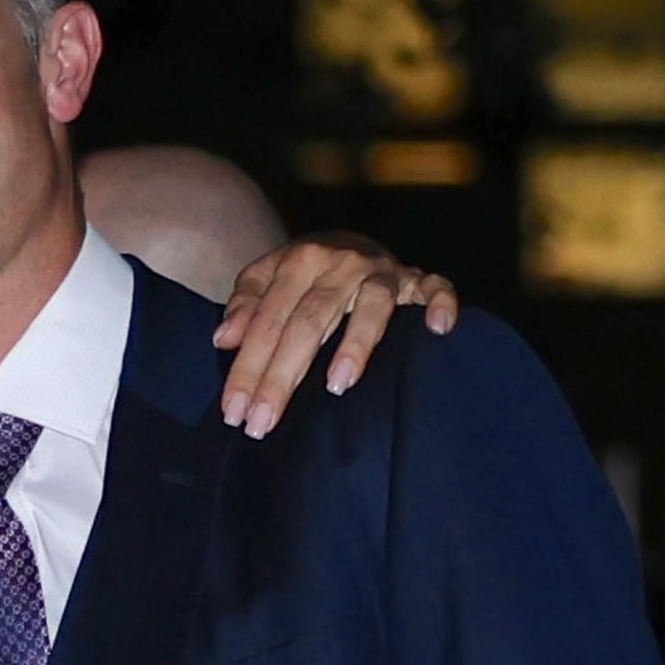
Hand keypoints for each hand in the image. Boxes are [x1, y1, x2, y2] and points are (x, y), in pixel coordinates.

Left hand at [212, 235, 459, 438]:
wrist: (345, 241)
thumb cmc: (299, 275)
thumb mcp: (264, 279)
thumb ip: (244, 305)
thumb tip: (224, 339)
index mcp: (300, 261)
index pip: (268, 322)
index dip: (248, 368)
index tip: (234, 411)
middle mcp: (342, 262)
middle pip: (309, 322)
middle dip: (283, 376)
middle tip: (263, 423)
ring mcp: (384, 270)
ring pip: (371, 306)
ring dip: (356, 344)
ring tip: (337, 386)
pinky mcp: (419, 279)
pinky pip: (437, 287)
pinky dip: (440, 303)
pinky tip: (437, 329)